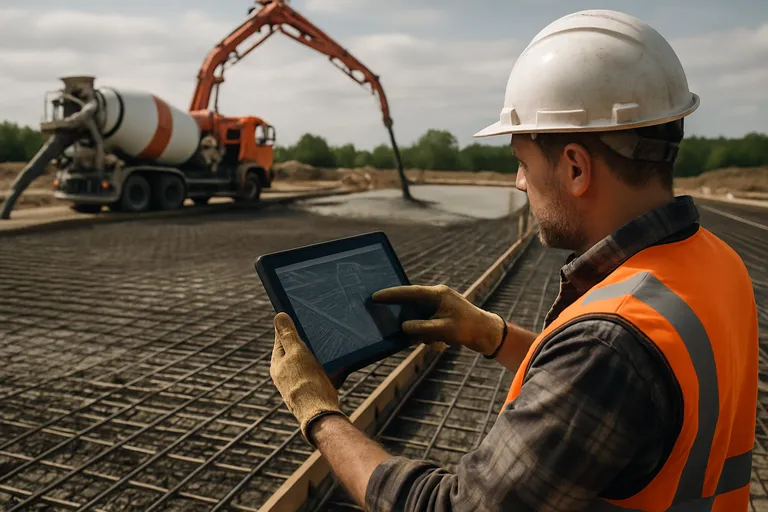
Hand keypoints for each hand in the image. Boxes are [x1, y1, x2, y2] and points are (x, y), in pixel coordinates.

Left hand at [270, 312, 345, 441]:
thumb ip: (288, 335)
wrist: (319, 413)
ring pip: (307, 362)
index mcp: (277, 363)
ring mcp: (297, 383)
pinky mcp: (310, 390)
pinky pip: (317, 373)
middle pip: (294, 350)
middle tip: (316, 329)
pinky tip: (335, 365)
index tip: (299, 313)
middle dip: (304, 340)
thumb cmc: (306, 382)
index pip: (280, 337)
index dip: (288, 325)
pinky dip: (324, 367)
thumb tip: (278, 316)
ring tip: (326, 347)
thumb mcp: (296, 352)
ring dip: (316, 354)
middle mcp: (284, 374)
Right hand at [372, 284, 504, 355]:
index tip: (376, 296)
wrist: (488, 334)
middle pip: (413, 304)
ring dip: (425, 332)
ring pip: (420, 317)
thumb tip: (404, 327)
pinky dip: (431, 334)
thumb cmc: (468, 329)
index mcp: (438, 294)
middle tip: (402, 324)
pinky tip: (443, 342)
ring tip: (439, 340)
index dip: (392, 294)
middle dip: (409, 318)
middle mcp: (437, 296)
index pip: (410, 292)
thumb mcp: (443, 330)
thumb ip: (422, 327)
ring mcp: (440, 305)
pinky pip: (427, 323)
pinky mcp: (441, 315)